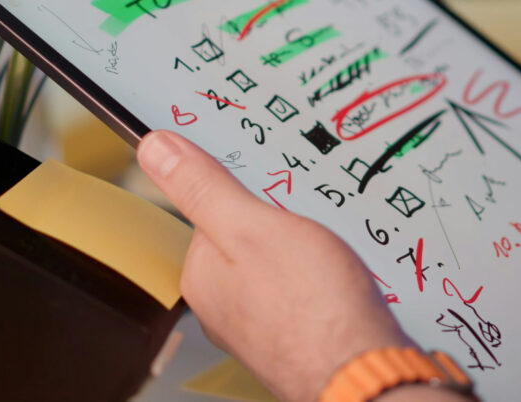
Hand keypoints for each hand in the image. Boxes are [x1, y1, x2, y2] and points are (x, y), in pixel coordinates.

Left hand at [136, 130, 413, 401]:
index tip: (269, 175)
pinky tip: (340, 275)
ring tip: (329, 246)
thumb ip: (204, 188)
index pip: (213, 207)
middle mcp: (224, 303)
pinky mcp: (297, 332)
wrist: (365, 370)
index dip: (245, 185)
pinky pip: (305, 286)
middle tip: (309, 214)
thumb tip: (155, 149)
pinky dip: (322, 274)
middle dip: (281, 217)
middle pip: (249, 234)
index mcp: (203, 274)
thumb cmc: (312, 310)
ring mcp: (261, 321)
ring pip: (280, 260)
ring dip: (306, 245)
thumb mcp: (252, 226)